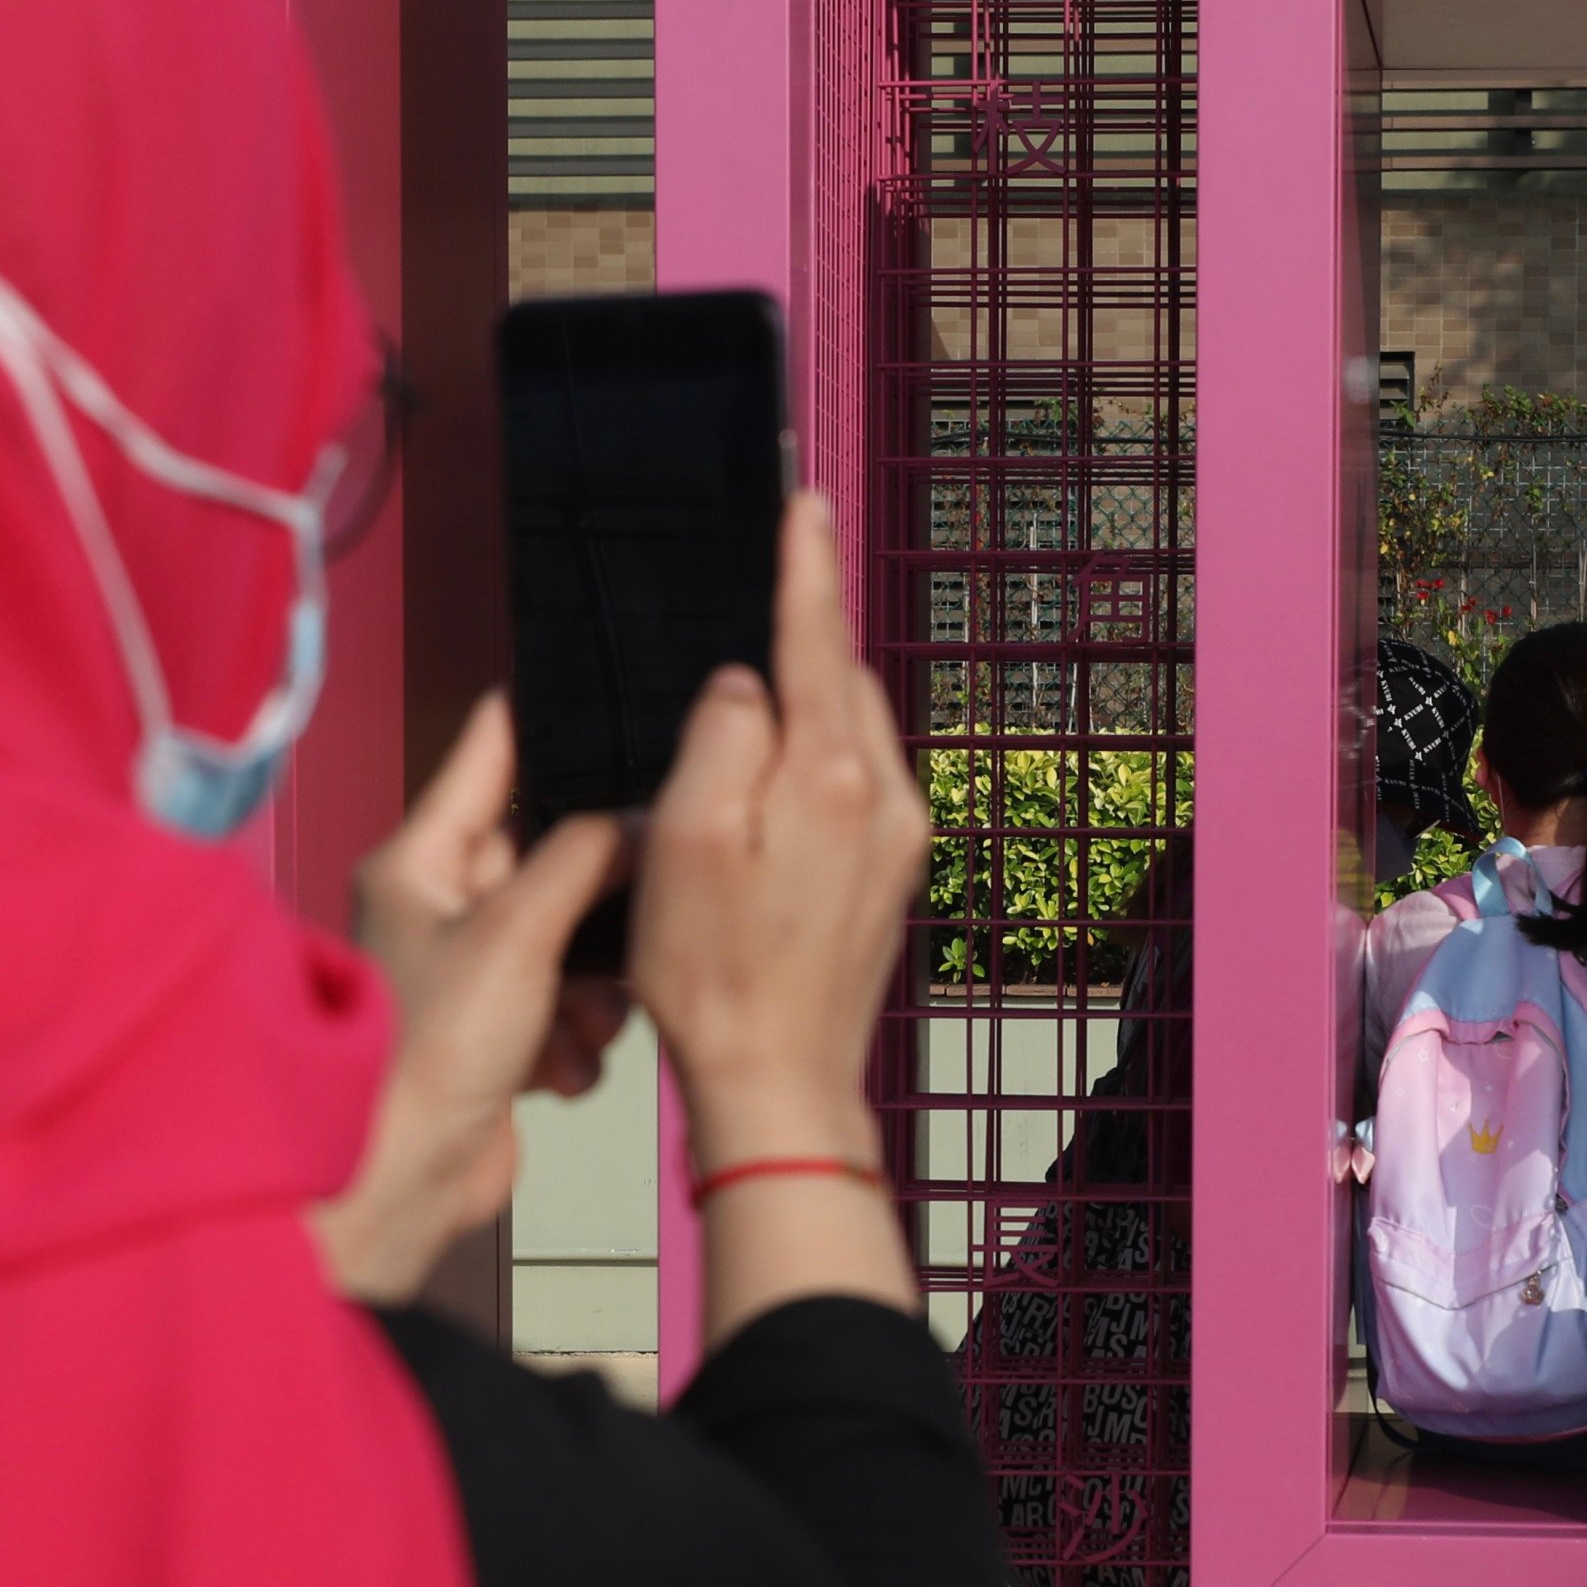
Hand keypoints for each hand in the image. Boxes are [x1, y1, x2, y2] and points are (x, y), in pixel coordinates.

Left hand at [308, 692, 632, 1303]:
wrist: (397, 1180)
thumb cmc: (430, 1045)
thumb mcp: (516, 932)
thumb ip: (584, 859)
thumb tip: (639, 819)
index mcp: (419, 859)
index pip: (489, 754)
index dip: (548, 720)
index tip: (617, 693)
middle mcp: (438, 906)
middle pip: (547, 854)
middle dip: (600, 889)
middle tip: (651, 896)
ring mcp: (468, 974)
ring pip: (569, 938)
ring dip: (595, 983)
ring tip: (589, 1020)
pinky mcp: (495, 1037)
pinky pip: (563, 1009)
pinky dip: (574, 1039)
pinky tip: (562, 1073)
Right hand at [637, 491, 929, 1331]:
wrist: (780, 1084)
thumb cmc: (714, 975)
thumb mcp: (686, 839)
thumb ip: (721, 736)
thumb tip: (746, 681)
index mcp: (831, 775)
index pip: (816, 639)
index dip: (803, 565)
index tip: (803, 501)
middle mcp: (887, 795)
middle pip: (842, 680)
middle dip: (804, 639)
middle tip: (759, 598)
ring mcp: (901, 839)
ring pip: (854, 731)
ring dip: (811, 706)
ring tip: (757, 703)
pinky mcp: (896, 875)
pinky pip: (860, 783)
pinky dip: (820, 762)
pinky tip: (775, 792)